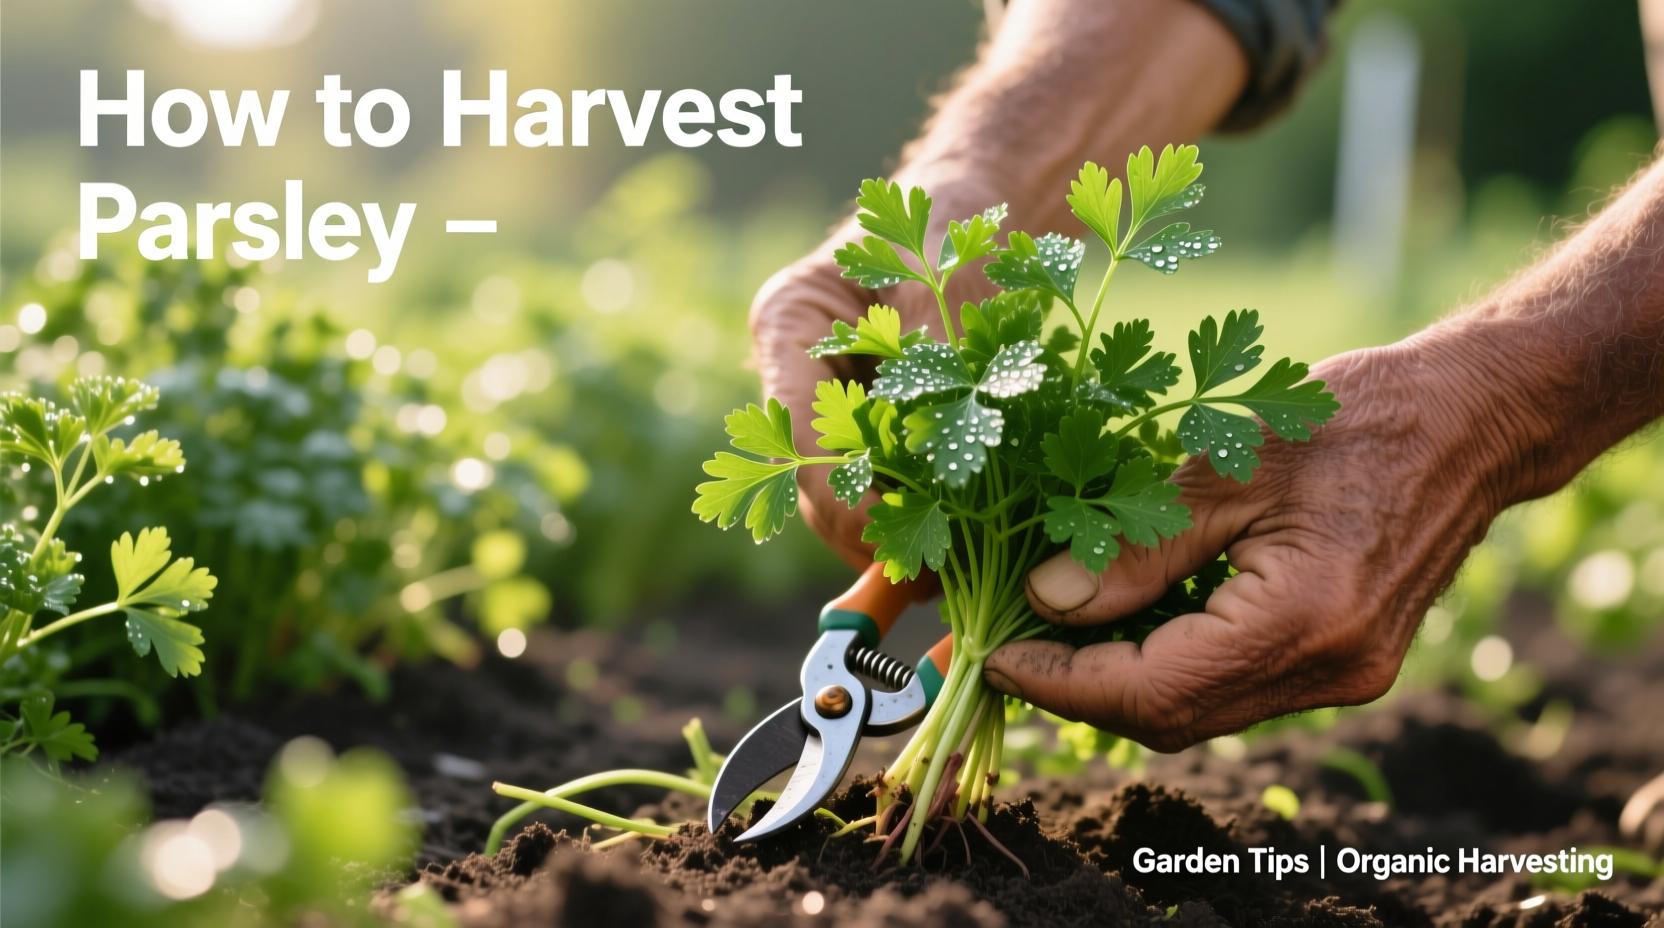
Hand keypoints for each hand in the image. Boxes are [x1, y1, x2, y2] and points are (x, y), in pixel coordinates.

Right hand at [749, 238, 992, 571]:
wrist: (973, 211)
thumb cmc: (953, 225)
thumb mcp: (948, 277)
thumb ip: (935, 355)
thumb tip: (934, 451)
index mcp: (789, 325)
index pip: (796, 435)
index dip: (844, 498)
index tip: (896, 541)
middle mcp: (797, 374)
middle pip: (814, 479)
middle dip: (869, 532)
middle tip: (933, 576)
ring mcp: (829, 406)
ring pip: (847, 495)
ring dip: (896, 534)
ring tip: (954, 572)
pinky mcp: (871, 431)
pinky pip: (885, 486)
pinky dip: (921, 514)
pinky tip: (966, 542)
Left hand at [981, 337, 1527, 750]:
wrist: (1471, 419)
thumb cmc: (1351, 418)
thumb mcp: (1227, 462)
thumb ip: (1137, 544)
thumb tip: (1046, 601)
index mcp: (1302, 622)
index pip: (1150, 693)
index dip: (1062, 683)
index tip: (994, 653)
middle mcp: (1329, 671)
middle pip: (1173, 718)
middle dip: (1082, 688)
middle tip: (1013, 639)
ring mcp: (1344, 677)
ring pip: (1202, 711)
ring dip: (1123, 680)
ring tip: (1056, 624)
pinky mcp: (1345, 663)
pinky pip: (1236, 686)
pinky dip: (1172, 662)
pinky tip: (1128, 616)